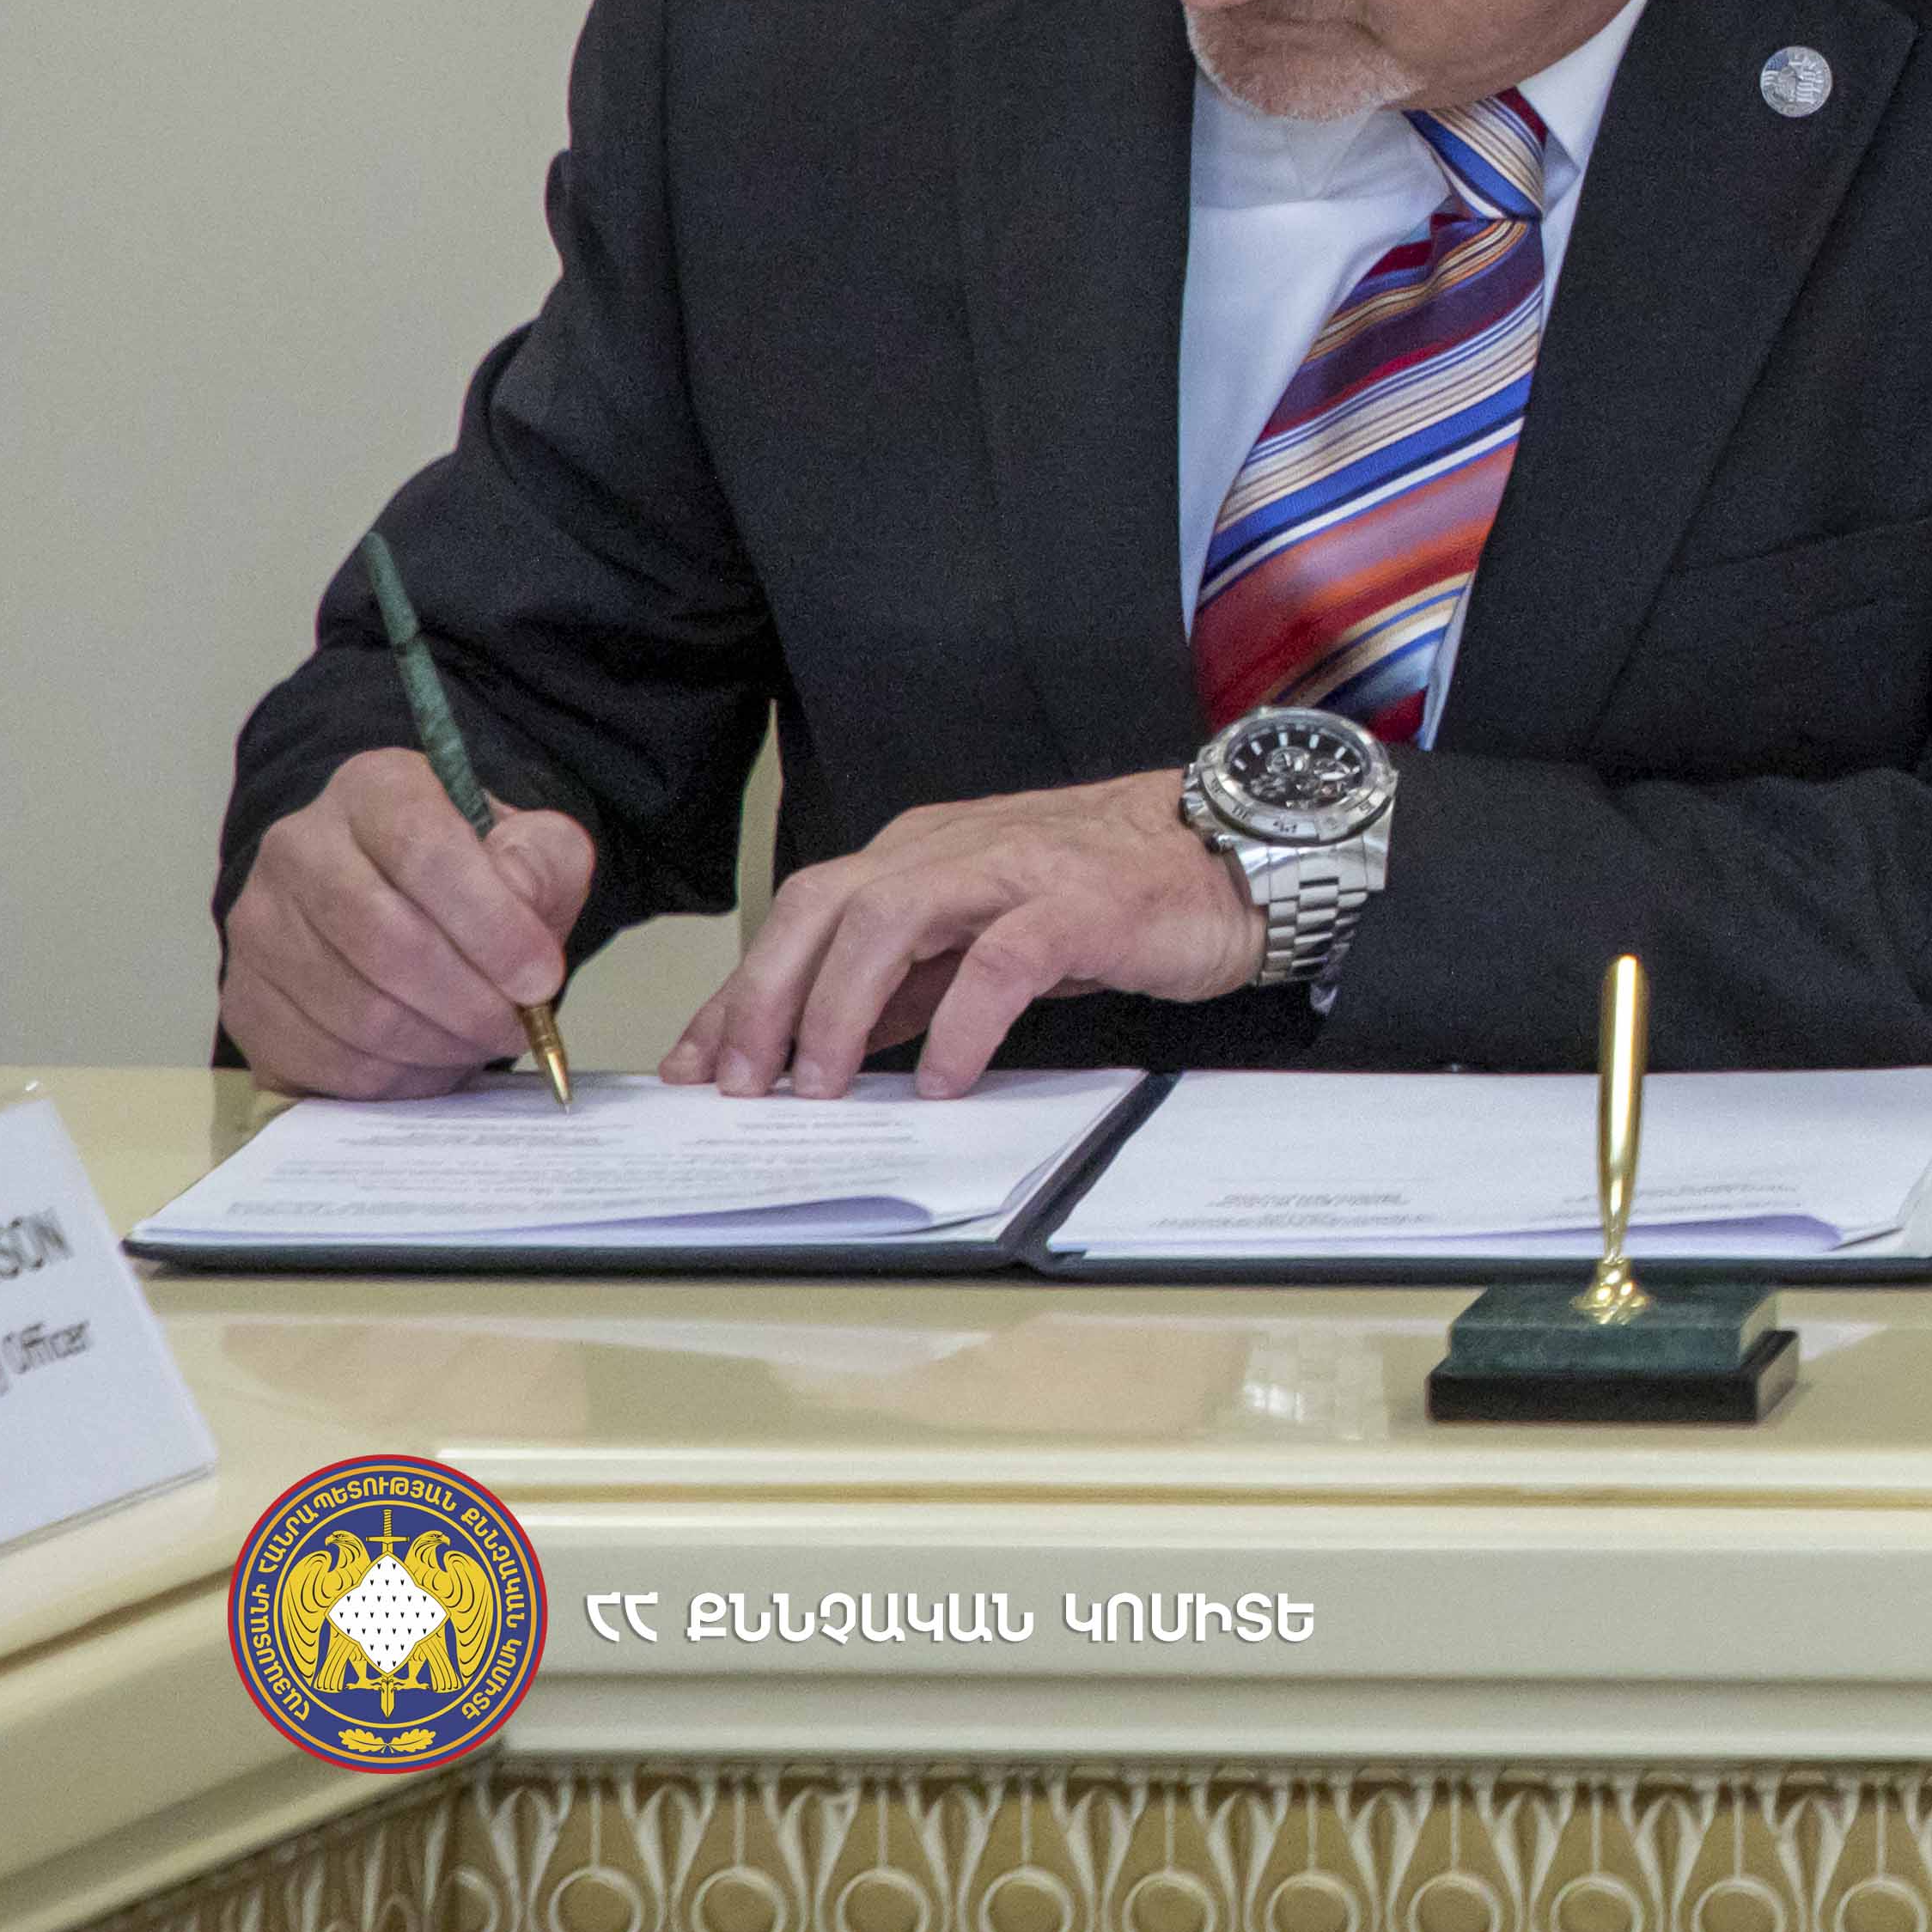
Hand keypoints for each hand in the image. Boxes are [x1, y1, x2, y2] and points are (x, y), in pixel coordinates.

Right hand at [220, 749, 599, 1097]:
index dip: (491, 927)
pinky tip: (430, 1061)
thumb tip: (519, 899)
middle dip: (469, 1000)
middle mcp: (298, 846)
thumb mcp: (533, 849)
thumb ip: (542, 862)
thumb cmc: (478, 877)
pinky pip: (320, 1057)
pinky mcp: (244, 998)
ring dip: (436, 1043)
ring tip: (480, 1041)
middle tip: (517, 1026)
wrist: (405, 906)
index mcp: (375, 790)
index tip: (541, 980)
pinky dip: (390, 1076)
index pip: (425, 853)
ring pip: (354, 1010)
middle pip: (385, 941)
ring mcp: (258, 924)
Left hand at [668, 774, 1264, 1098]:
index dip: (741, 989)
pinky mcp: (1080, 904)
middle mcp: (956, 848)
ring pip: (891, 918)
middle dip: (769, 996)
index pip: (805, 911)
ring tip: (823, 1084)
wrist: (1236, 857)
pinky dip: (961, 1021)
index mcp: (925, 851)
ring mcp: (1017, 869)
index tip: (695, 1064)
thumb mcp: (990, 936)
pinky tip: (945, 1077)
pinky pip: (1000, 959)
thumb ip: (913, 977)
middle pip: (827, 905)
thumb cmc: (1115, 897)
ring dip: (842, 1005)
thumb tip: (829, 1038)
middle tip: (742, 1082)